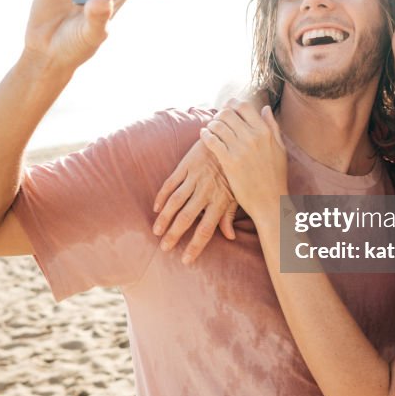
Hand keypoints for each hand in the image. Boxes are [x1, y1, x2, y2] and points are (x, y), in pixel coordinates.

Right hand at [152, 137, 237, 265]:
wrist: (231, 135)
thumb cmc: (236, 169)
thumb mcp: (238, 192)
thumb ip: (230, 215)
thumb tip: (230, 237)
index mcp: (221, 200)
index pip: (206, 229)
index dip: (195, 246)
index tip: (185, 260)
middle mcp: (206, 190)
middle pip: (187, 218)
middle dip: (174, 235)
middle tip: (164, 248)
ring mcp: (195, 177)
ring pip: (175, 202)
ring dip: (164, 218)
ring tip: (157, 232)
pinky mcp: (186, 165)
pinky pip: (171, 183)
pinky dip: (162, 196)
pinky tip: (156, 208)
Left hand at [199, 101, 286, 224]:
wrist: (270, 202)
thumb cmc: (276, 177)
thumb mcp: (280, 149)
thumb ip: (272, 126)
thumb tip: (264, 108)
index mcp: (265, 132)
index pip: (244, 106)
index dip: (232, 104)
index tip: (227, 109)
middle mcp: (253, 137)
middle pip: (228, 113)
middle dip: (219, 114)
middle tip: (216, 120)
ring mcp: (241, 149)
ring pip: (218, 125)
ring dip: (211, 124)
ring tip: (210, 129)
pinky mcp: (229, 162)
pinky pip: (212, 141)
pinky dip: (205, 135)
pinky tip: (204, 135)